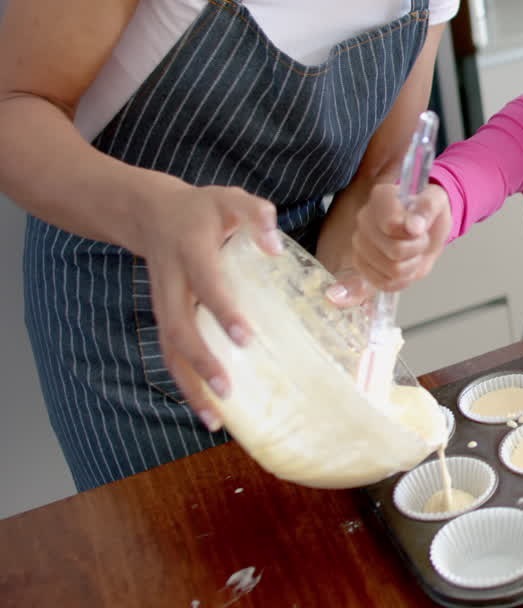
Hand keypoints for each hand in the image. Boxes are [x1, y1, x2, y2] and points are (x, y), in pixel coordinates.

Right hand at [136, 185, 280, 431]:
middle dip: (200, 362)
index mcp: (190, 251)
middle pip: (178, 328)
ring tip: (214, 419)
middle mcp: (171, 282)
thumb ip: (256, 215)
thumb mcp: (230, 198)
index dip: (223, 310)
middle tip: (227, 389)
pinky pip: (170, 355)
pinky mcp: (164, 317)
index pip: (207, 285)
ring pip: (168, 350)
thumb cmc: (203, 209)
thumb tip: (275, 247)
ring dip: (189, 386)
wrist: (150, 213)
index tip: (245, 337)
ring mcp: (163, 303)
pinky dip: (186, 384)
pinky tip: (208, 411)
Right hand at [326, 183, 450, 306]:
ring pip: (391, 270)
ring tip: (413, 252)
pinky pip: (384, 284)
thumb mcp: (437, 201)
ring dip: (411, 265)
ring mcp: (359, 243)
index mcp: (380, 197)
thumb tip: (414, 226)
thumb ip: (427, 207)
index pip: (392, 225)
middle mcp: (364, 219)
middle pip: (395, 251)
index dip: (413, 233)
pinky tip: (405, 267)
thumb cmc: (428, 213)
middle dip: (417, 249)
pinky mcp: (361, 265)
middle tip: (420, 239)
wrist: (424, 230)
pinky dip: (402, 280)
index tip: (420, 227)